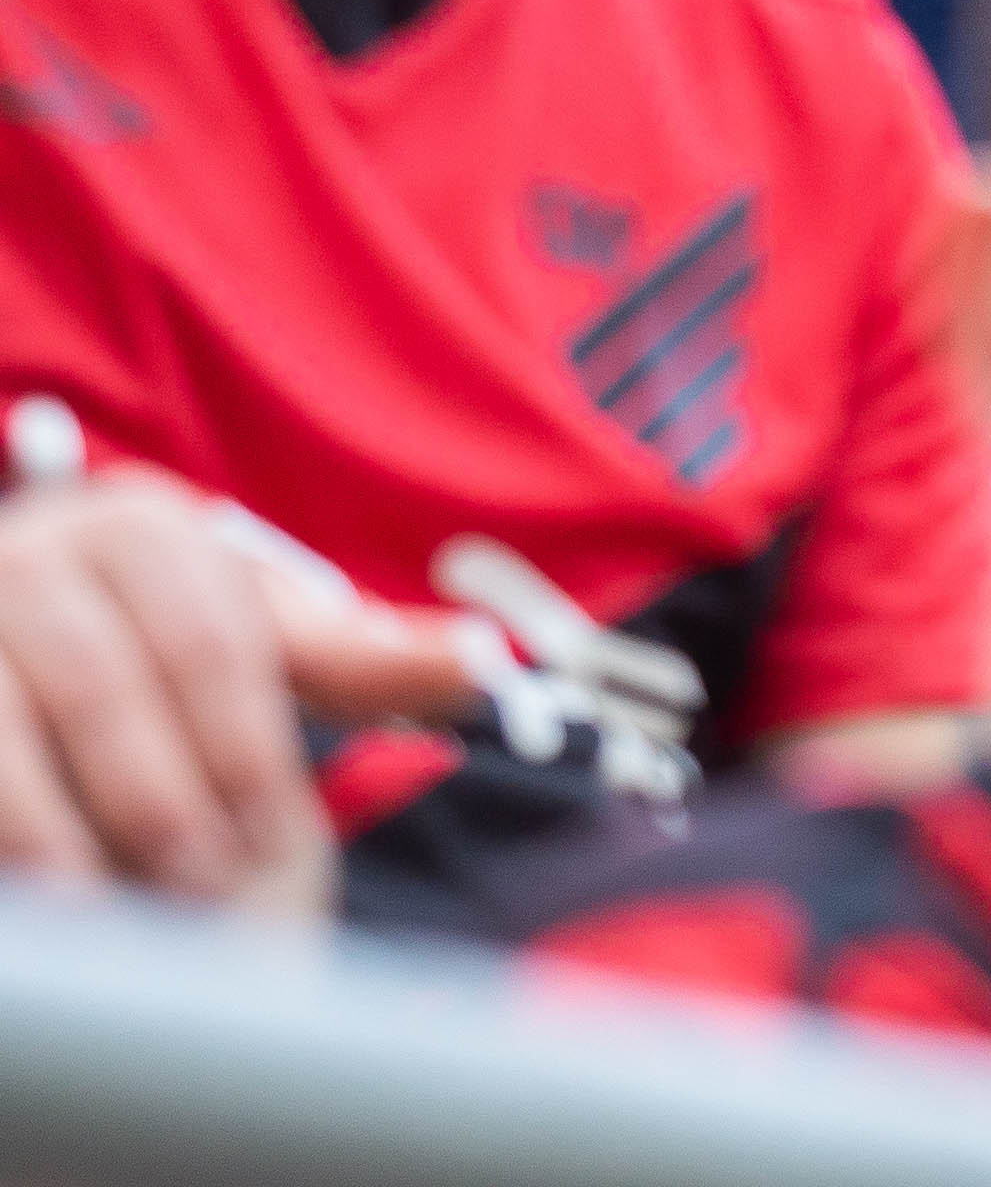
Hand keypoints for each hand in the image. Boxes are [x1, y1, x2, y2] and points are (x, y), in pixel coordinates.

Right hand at [0, 466, 480, 914]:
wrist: (16, 644)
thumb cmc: (159, 647)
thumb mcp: (262, 641)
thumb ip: (363, 656)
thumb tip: (489, 661)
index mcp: (144, 527)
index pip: (214, 649)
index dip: (246, 756)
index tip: (272, 848)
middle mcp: (40, 551)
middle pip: (115, 693)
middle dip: (168, 807)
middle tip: (208, 896)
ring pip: (23, 747)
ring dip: (82, 839)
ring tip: (136, 917)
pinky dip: (18, 843)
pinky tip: (65, 900)